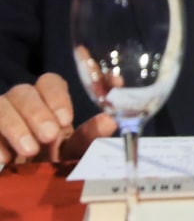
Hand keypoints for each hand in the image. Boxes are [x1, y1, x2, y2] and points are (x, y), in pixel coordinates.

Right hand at [0, 73, 115, 164]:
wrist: (25, 184)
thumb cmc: (52, 161)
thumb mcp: (72, 152)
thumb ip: (88, 136)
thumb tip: (111, 120)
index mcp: (47, 103)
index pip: (50, 82)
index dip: (56, 96)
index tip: (66, 119)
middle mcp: (21, 104)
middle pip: (23, 92)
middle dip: (37, 113)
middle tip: (50, 136)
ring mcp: (0, 116)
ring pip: (0, 106)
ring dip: (15, 126)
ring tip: (30, 150)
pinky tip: (4, 160)